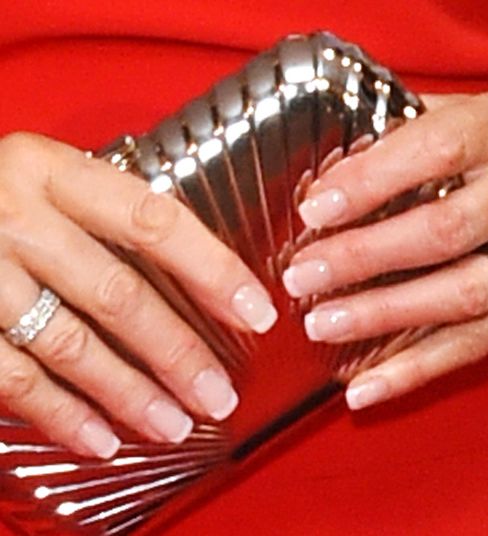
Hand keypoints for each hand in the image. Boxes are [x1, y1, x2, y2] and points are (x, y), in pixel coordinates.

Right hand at [0, 132, 276, 457]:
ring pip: (70, 344)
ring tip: (174, 425)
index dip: (214, 271)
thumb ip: (109, 214)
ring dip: (130, 393)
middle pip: (118, 294)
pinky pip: (15, 377)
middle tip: (218, 394)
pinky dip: (62, 414)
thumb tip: (202, 276)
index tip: (257, 312)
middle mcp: (18, 217)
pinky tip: (101, 439)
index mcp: (54, 173)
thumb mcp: (49, 180)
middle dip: (177, 353)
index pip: (155, 223)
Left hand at [283, 92, 487, 408]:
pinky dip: (418, 369)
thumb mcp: (479, 113)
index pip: (434, 150)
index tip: (315, 209)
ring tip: (323, 326)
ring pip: (462, 295)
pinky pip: (479, 344)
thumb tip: (329, 161)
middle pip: (444, 231)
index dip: (371, 181)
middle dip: (365, 257)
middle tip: (303, 275)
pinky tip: (367, 384)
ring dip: (385, 317)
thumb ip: (411, 127)